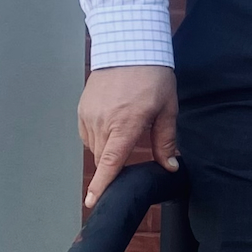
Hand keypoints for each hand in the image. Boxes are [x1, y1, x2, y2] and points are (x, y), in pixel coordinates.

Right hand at [79, 65, 178, 209]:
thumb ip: (165, 140)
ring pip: (96, 148)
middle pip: (105, 158)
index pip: (111, 162)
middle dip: (115, 165)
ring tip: (127, 128)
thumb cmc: (153, 78)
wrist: (128, 49)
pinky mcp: (82, 110)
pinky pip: (88, 135)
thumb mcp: (167, 109)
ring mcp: (89, 116)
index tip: (93, 202)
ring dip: (109, 149)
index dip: (103, 184)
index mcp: (126, 124)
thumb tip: (169, 166)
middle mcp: (102, 122)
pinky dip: (101, 137)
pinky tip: (115, 124)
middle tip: (131, 153)